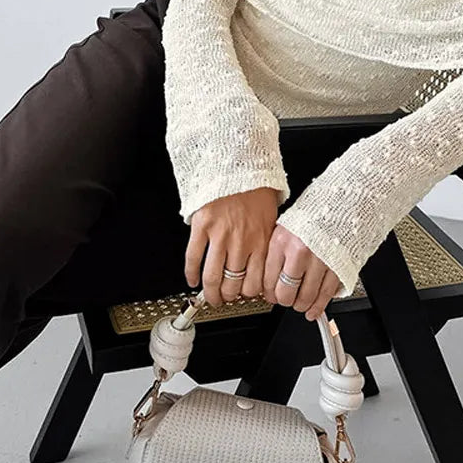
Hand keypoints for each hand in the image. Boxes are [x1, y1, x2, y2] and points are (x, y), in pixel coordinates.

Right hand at [184, 186, 279, 306]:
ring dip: (210, 292)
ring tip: (209, 296)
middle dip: (228, 297)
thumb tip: (264, 263)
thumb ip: (266, 242)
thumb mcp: (271, 217)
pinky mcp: (202, 226)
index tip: (244, 297)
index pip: (255, 282)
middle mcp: (241, 241)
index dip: (248, 295)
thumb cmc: (256, 187)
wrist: (239, 163)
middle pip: (233, 284)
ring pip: (213, 276)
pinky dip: (191, 273)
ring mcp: (220, 235)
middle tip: (224, 299)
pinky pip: (193, 257)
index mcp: (261, 241)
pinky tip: (192, 279)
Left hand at [262, 223, 342, 321]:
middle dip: (284, 301)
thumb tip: (269, 279)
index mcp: (281, 241)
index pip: (268, 280)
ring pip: (306, 297)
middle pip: (285, 293)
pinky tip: (314, 310)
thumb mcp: (285, 227)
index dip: (269, 293)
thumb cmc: (312, 214)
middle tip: (286, 300)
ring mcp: (319, 260)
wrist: (340, 203)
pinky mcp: (337, 266)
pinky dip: (319, 306)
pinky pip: (326, 294)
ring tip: (300, 304)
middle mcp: (298, 252)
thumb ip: (277, 252)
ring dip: (301, 305)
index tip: (271, 295)